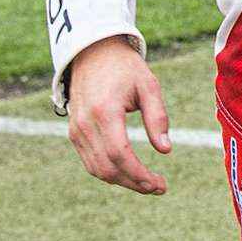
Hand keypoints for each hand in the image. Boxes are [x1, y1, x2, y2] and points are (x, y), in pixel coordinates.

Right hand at [65, 36, 171, 193]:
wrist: (94, 53)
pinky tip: (129, 172)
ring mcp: (77, 130)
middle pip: (107, 168)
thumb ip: (157, 117)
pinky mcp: (75, 133)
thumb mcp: (149, 86)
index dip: (139, 174)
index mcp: (105, 110)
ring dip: (122, 181)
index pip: (120, 154)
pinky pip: (90, 161)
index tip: (160, 184)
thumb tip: (166, 150)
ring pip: (97, 169)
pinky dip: (109, 172)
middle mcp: (86, 124)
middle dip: (134, 183)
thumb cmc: (126, 68)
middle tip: (159, 187)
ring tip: (148, 183)